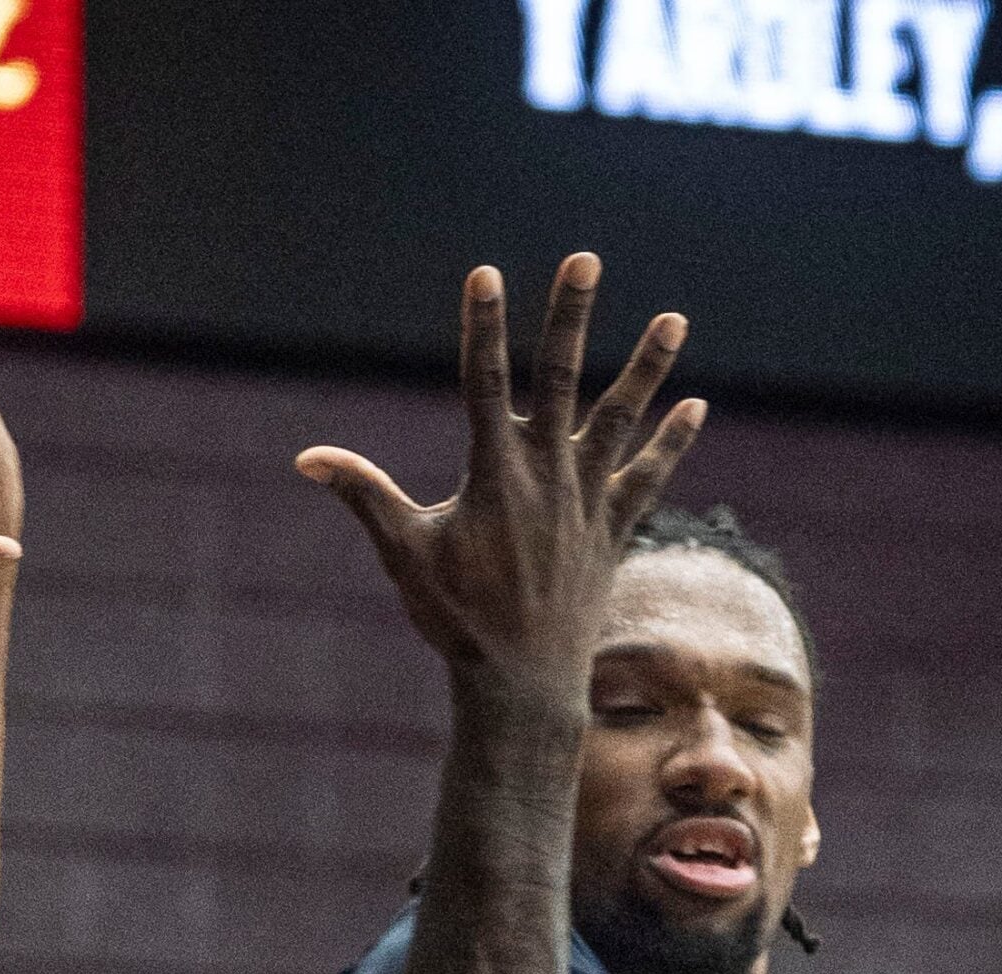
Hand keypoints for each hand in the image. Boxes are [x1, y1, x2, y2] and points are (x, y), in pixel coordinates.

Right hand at [295, 255, 704, 698]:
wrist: (522, 686)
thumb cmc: (456, 620)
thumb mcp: (404, 554)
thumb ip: (363, 496)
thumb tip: (307, 459)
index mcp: (493, 475)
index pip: (483, 382)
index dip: (483, 326)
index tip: (485, 274)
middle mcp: (547, 477)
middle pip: (561, 379)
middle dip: (571, 317)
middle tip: (585, 259)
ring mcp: (586, 502)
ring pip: (621, 420)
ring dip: (648, 368)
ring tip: (676, 319)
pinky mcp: (612, 531)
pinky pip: (648, 478)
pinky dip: (670, 444)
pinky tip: (694, 407)